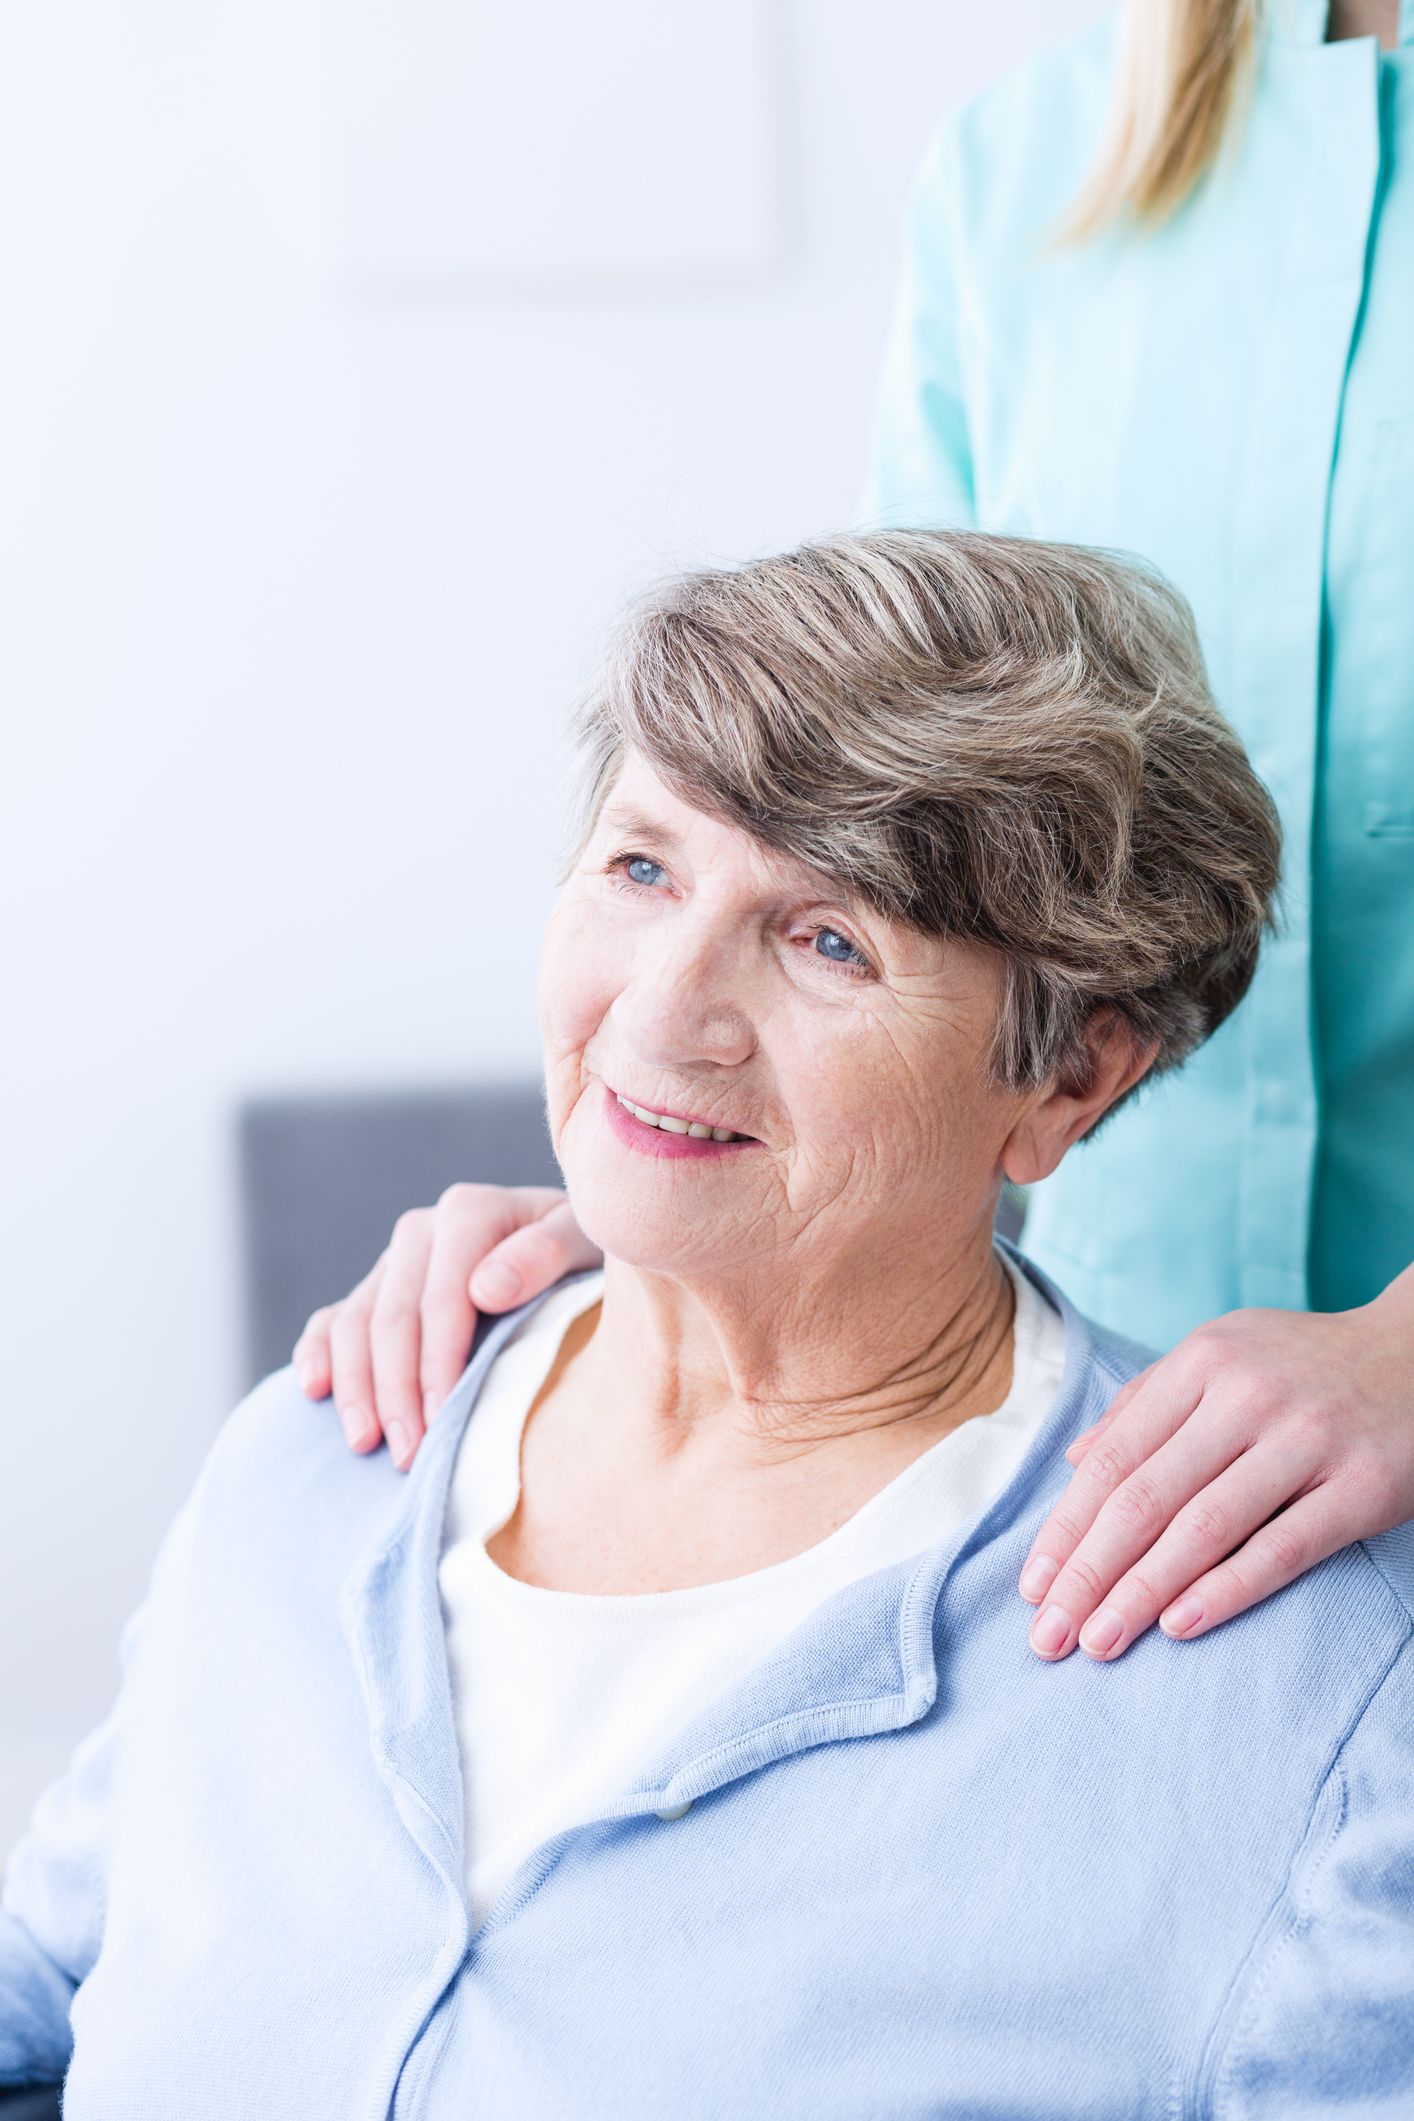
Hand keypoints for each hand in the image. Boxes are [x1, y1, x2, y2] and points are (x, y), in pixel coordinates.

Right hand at [291, 1184, 602, 1470]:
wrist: (571, 1252)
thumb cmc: (586, 1254)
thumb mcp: (584, 1242)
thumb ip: (543, 1255)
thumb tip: (483, 1288)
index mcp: (469, 1213)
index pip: (442, 1299)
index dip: (438, 1364)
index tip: (443, 1421)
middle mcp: (421, 1231)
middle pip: (392, 1318)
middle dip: (396, 1390)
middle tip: (408, 1455)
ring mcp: (394, 1262)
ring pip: (354, 1324)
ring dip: (356, 1387)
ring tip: (366, 1443)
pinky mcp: (376, 1289)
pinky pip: (331, 1320)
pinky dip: (317, 1354)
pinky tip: (314, 1391)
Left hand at [1018, 1264, 1413, 1661]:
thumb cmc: (1299, 1366)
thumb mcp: (1219, 1358)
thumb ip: (1146, 1406)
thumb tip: (1075, 1461)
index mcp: (1201, 1364)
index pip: (1114, 1460)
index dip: (1067, 1528)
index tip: (1032, 1586)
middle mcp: (1246, 1396)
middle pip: (1145, 1499)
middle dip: (1088, 1574)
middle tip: (1050, 1634)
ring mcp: (1306, 1440)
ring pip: (1203, 1528)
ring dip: (1141, 1592)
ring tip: (1100, 1640)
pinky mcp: (1360, 1487)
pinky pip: (1281, 1549)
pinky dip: (1226, 1590)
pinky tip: (1178, 1625)